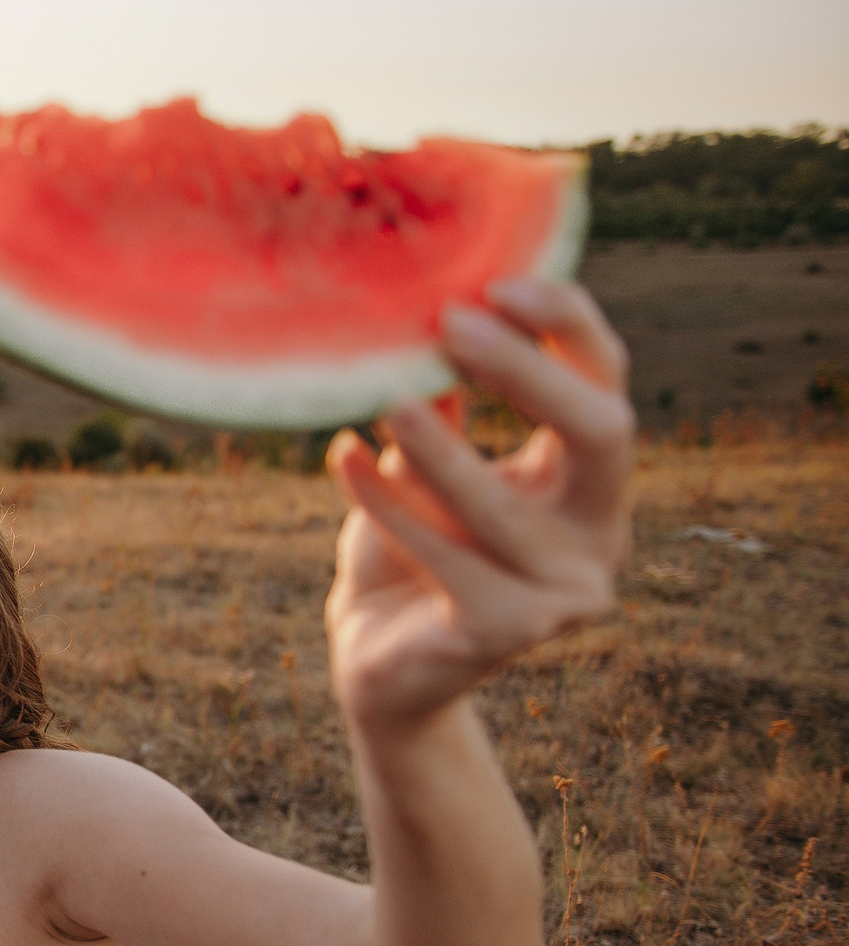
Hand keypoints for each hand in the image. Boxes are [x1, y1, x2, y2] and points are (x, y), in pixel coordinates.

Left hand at [324, 279, 633, 730]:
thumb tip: (419, 303)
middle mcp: (599, 530)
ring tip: (387, 402)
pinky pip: (444, 556)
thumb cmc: (405, 547)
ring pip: (504, 505)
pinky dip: (385, 505)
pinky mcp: (510, 631)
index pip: (606, 381)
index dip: (566, 324)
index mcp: (587, 476)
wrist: (380, 663)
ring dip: (441, 450)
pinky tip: (340, 456)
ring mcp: (566, 590)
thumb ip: (440, 398)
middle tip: (452, 324)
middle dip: (530, 373)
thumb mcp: (422, 464)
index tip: (496, 282)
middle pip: (604, 433)